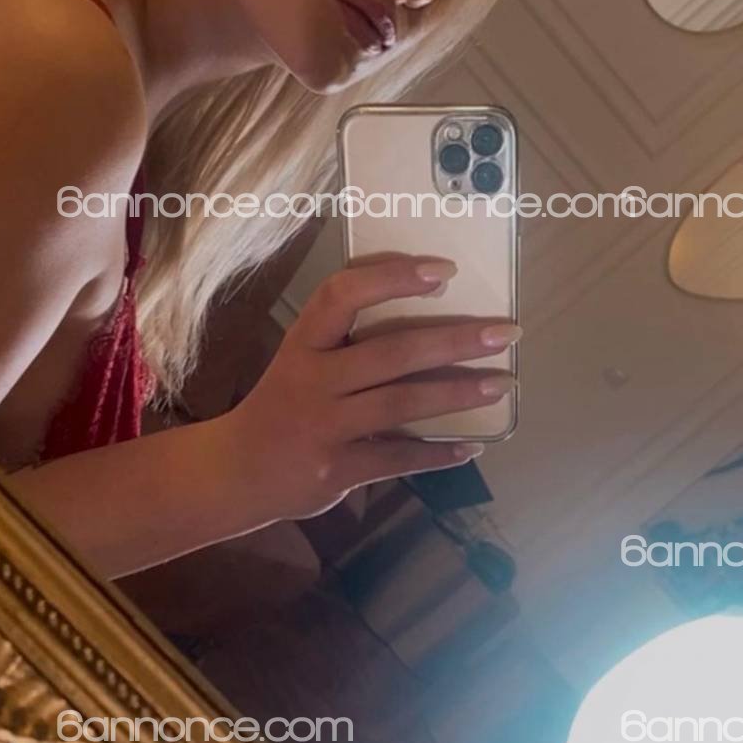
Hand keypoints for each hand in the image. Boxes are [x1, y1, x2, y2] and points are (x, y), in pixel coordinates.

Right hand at [221, 254, 519, 524]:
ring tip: (503, 384)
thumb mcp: (302, 358)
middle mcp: (312, 380)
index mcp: (304, 343)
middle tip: (506, 332)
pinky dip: (438, 453)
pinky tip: (473, 445)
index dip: (393, 278)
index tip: (445, 270)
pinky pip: (398, 458)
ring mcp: (324, 428)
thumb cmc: (285, 402)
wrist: (235, 472)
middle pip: (392, 352)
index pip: (343, 295)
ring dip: (459, 393)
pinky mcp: (336, 471)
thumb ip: (348, 338)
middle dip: (456, 340)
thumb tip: (430, 306)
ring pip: (402, 404)